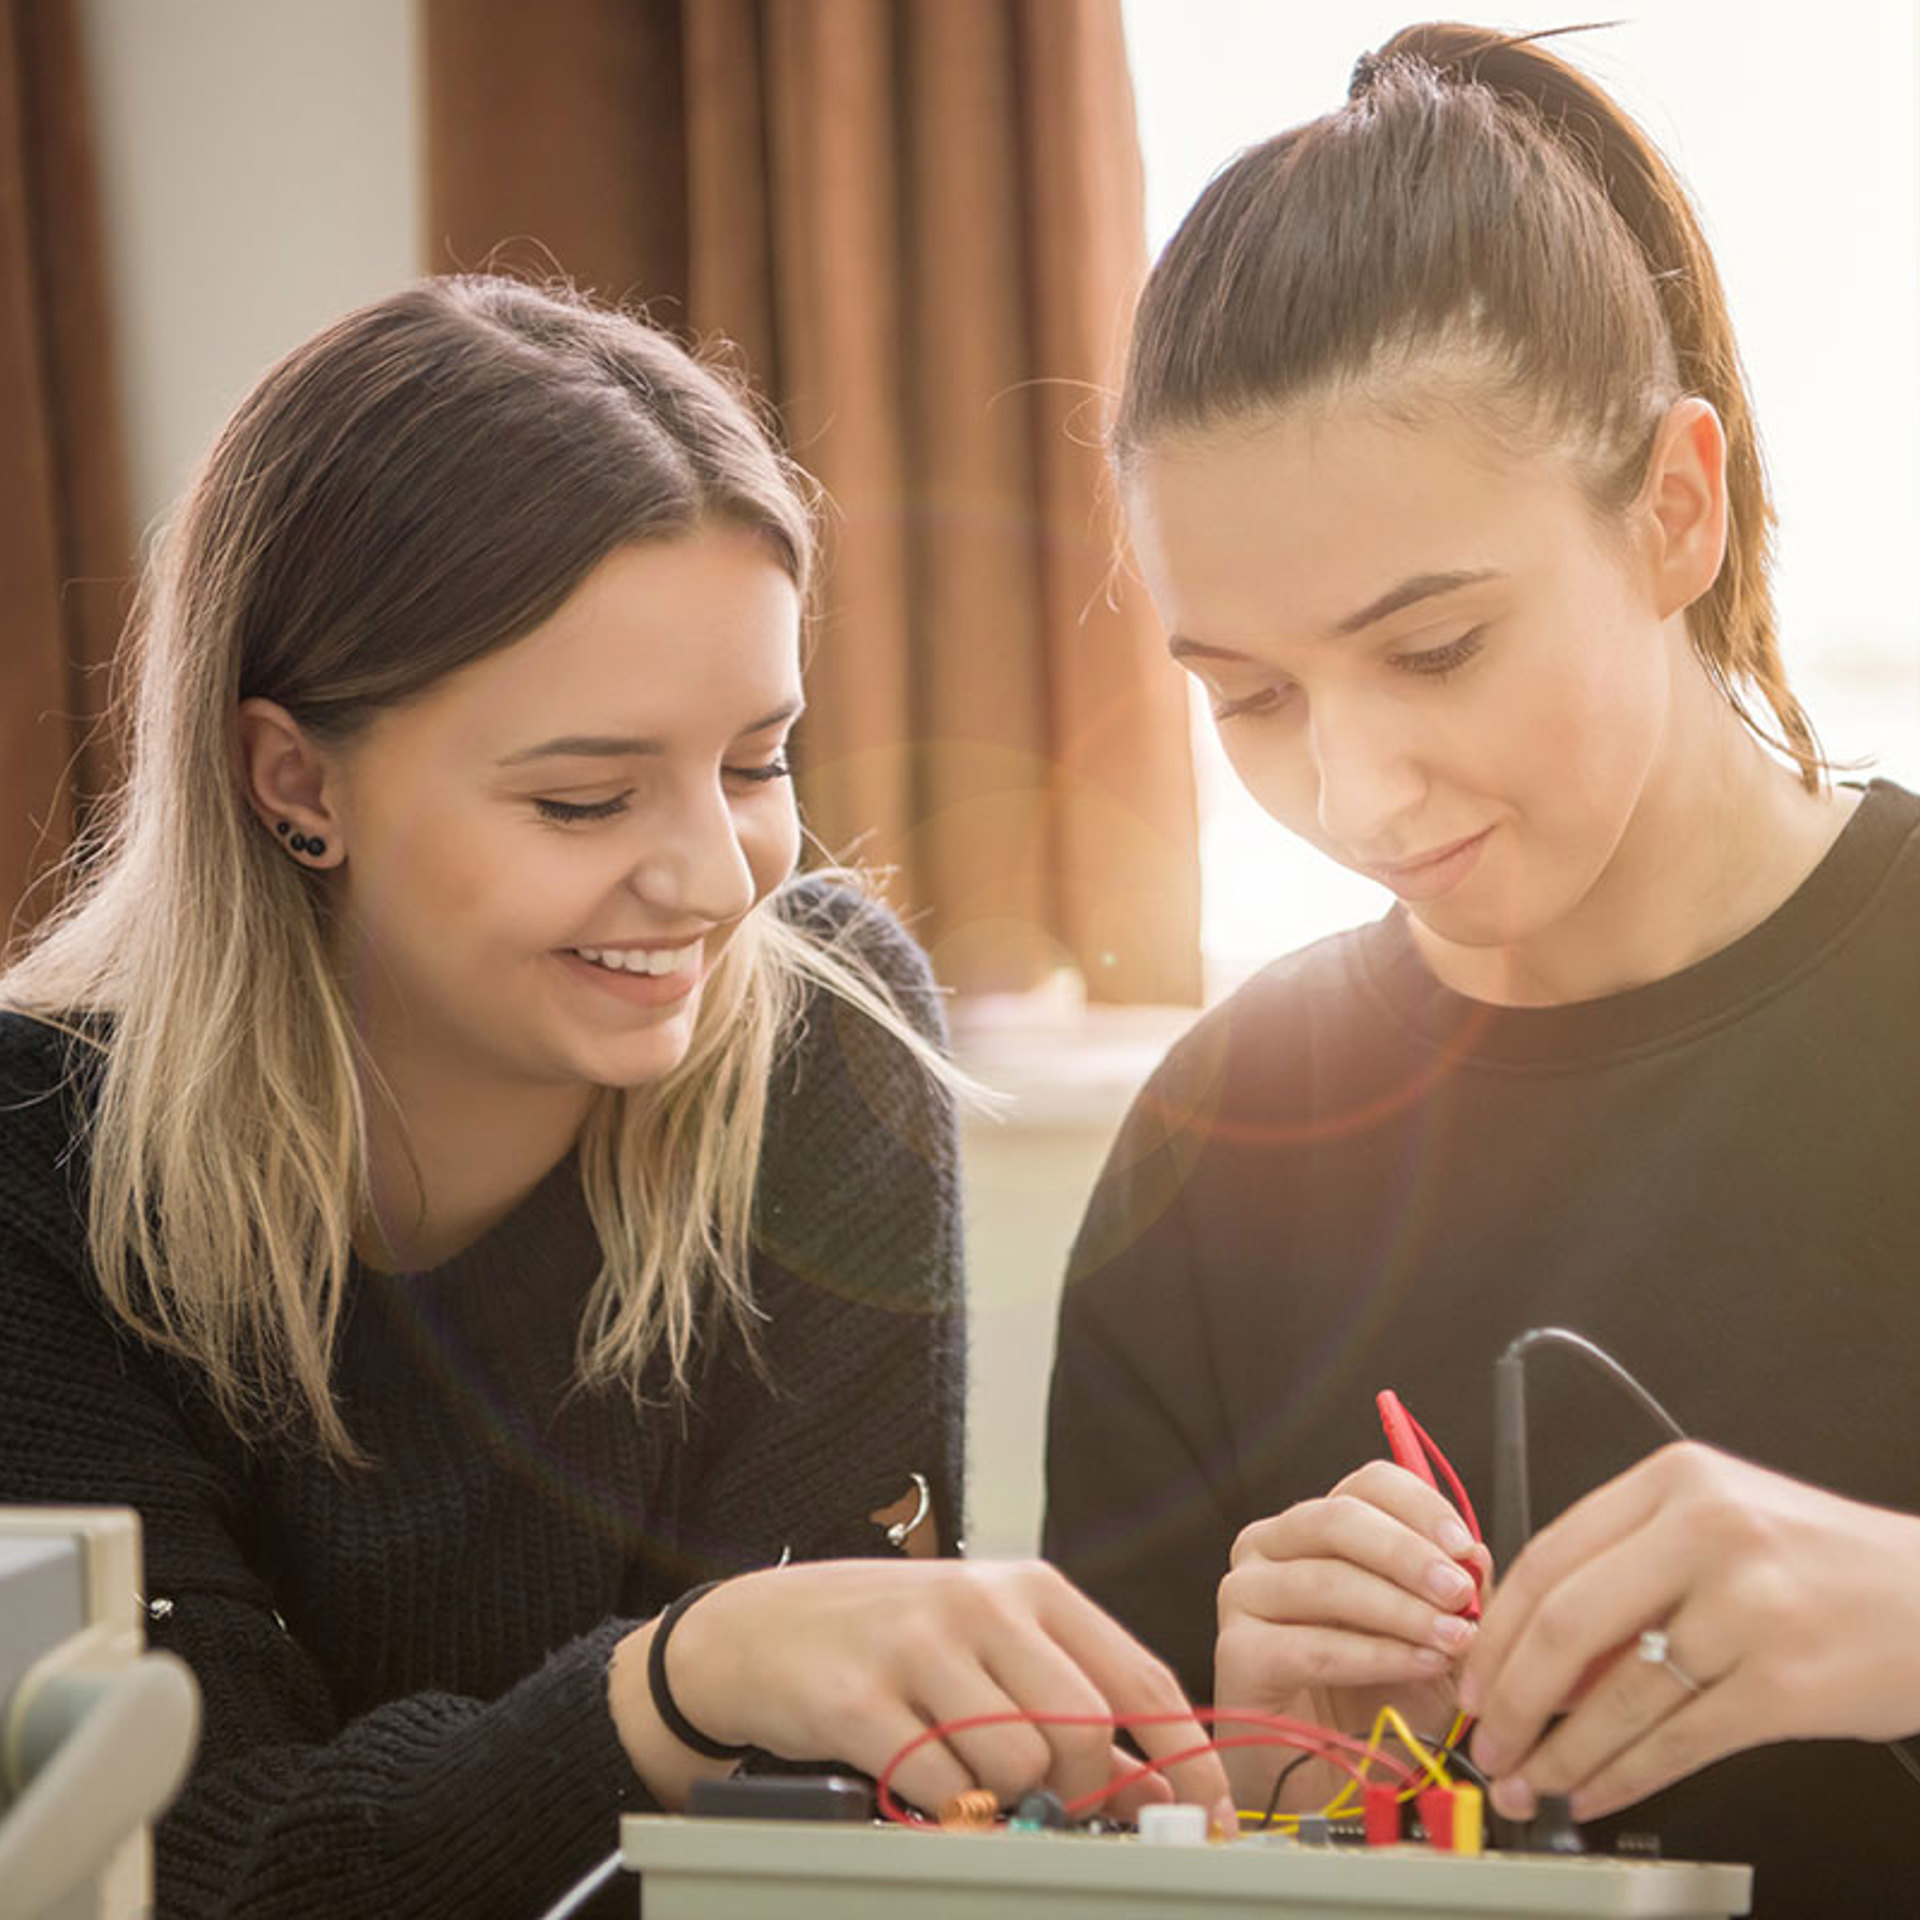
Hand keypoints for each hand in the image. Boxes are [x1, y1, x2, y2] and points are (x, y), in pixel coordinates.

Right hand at [609, 1558, 1234, 1829]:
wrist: (759, 1628)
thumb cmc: (892, 1636)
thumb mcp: (989, 1640)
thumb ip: (1070, 1696)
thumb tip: (1153, 1789)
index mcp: (1032, 1589)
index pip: (1142, 1677)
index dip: (1187, 1759)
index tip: (1208, 1817)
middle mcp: (983, 1606)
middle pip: (1086, 1728)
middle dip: (1083, 1790)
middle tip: (1049, 1803)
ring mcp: (920, 1648)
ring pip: (1017, 1764)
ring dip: (1001, 1798)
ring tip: (962, 1772)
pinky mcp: (859, 1698)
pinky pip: (938, 1786)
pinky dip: (939, 1806)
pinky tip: (913, 1774)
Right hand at [1214, 1461, 1489, 1808]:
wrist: (1334, 1783)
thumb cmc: (1380, 1703)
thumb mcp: (1435, 1635)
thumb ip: (1454, 1592)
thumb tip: (1473, 1555)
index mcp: (1316, 1528)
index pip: (1366, 1485)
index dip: (1419, 1507)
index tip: (1466, 1548)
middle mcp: (1269, 1547)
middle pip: (1338, 1518)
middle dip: (1408, 1554)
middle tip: (1461, 1593)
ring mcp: (1244, 1595)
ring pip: (1326, 1579)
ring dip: (1400, 1609)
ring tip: (1452, 1639)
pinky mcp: (1237, 1652)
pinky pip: (1312, 1644)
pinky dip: (1374, 1655)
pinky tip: (1417, 1664)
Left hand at [1460, 1441, 1919, 1821]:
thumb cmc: (1820, 1564)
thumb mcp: (1718, 1527)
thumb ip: (1629, 1571)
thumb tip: (1534, 1657)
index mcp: (1674, 1482)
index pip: (1549, 1553)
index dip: (1496, 1624)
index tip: (1470, 1670)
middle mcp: (1706, 1532)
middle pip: (1565, 1621)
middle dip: (1510, 1693)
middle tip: (1486, 1735)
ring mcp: (1747, 1608)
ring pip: (1616, 1693)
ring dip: (1560, 1750)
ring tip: (1530, 1779)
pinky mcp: (1784, 1684)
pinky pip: (1675, 1739)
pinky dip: (1621, 1774)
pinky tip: (1593, 1792)